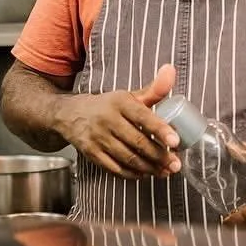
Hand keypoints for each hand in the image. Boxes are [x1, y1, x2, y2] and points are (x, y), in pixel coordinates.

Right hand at [54, 64, 180, 178]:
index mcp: (119, 102)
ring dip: (149, 167)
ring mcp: (98, 138)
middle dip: (160, 155)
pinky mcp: (91, 153)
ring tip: (165, 171)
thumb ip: (153, 90)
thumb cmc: (106, 106)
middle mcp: (107, 119)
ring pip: (128, 158)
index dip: (161, 130)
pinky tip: (144, 174)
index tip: (176, 141)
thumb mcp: (128, 96)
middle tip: (175, 164)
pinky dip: (132, 174)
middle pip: (138, 142)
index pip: (143, 117)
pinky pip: (115, 168)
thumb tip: (171, 71)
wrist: (69, 114)